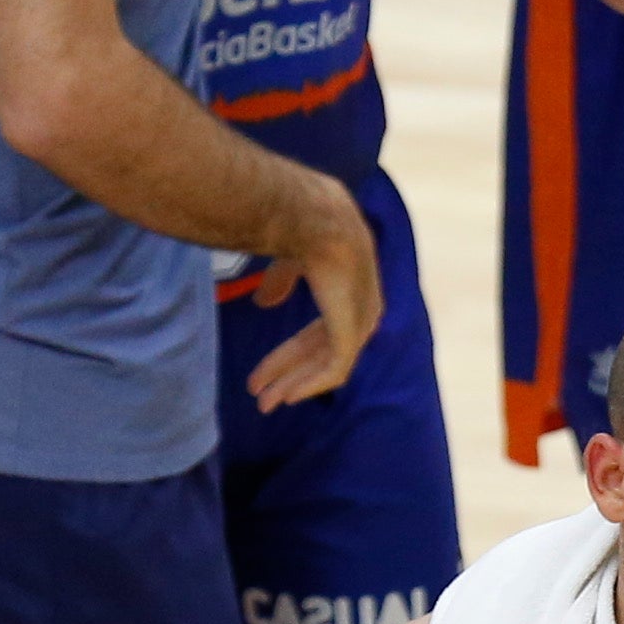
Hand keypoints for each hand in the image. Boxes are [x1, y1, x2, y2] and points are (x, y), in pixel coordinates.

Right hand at [243, 197, 383, 412]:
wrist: (316, 221)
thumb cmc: (303, 227)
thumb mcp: (290, 260)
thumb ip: (281, 282)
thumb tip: (264, 303)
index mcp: (352, 290)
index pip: (319, 332)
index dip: (289, 354)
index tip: (261, 373)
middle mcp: (362, 310)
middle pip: (321, 352)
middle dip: (289, 374)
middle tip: (261, 398)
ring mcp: (360, 323)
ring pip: (327, 366)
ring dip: (294, 384)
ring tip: (265, 402)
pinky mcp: (352, 334)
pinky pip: (334, 371)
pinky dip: (309, 385)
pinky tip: (286, 397)